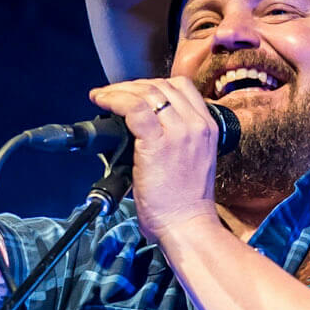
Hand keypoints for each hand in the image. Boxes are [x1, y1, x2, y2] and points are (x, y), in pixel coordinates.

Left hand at [86, 76, 219, 241]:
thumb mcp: (191, 160)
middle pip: (162, 86)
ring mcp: (180, 132)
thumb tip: (142, 128)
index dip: (152, 84)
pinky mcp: (158, 143)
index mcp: (207, 127)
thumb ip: (175, 139)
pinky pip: (133, 109)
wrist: (187, 225)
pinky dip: (114, 101)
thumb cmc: (183, 202)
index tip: (133, 92)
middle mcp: (196, 124)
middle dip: (132, 85)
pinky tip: (102, 103)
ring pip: (146, 93)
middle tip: (112, 94)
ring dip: (119, 91)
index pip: (181, 87)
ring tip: (103, 97)